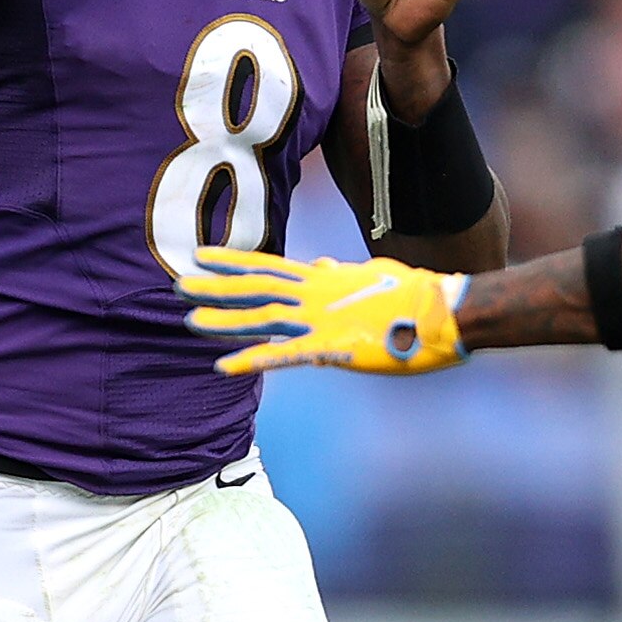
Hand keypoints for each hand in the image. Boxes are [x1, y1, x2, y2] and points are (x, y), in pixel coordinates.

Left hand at [183, 246, 464, 375]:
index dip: (233, 261)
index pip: (269, 266)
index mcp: (324, 279)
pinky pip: (283, 356)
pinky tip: (223, 366)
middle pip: (256, 288)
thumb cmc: (417, 294)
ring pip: (262, 319)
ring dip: (224, 321)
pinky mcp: (332, 348)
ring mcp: (321, 320)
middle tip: (177, 285)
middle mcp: (315, 295)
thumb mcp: (373, 274)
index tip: (202, 256)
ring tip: (189, 322)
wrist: (443, 311)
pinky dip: (251, 360)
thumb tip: (323, 265)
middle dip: (216, 288)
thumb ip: (342, 272)